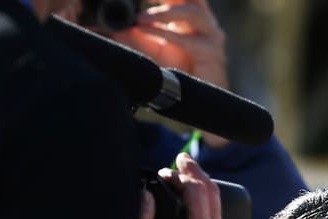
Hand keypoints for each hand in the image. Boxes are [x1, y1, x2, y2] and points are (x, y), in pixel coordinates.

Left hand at [111, 0, 227, 89]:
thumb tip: (115, 28)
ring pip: (192, 11)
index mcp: (189, 16)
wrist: (197, 99)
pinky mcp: (212, 52)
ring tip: (141, 19)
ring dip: (164, 13)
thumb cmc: (179, 72)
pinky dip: (167, 35)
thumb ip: (136, 37)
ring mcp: (211, 35)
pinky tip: (150, 33)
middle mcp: (203, 21)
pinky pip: (189, 40)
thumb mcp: (152, 50)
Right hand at [141, 152, 223, 218]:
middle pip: (212, 194)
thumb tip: (145, 192)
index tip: (171, 166)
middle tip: (184, 161)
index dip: (183, 174)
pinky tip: (196, 207)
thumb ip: (144, 218)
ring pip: (217, 207)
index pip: (197, 191)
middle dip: (197, 174)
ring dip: (203, 190)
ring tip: (189, 179)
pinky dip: (207, 206)